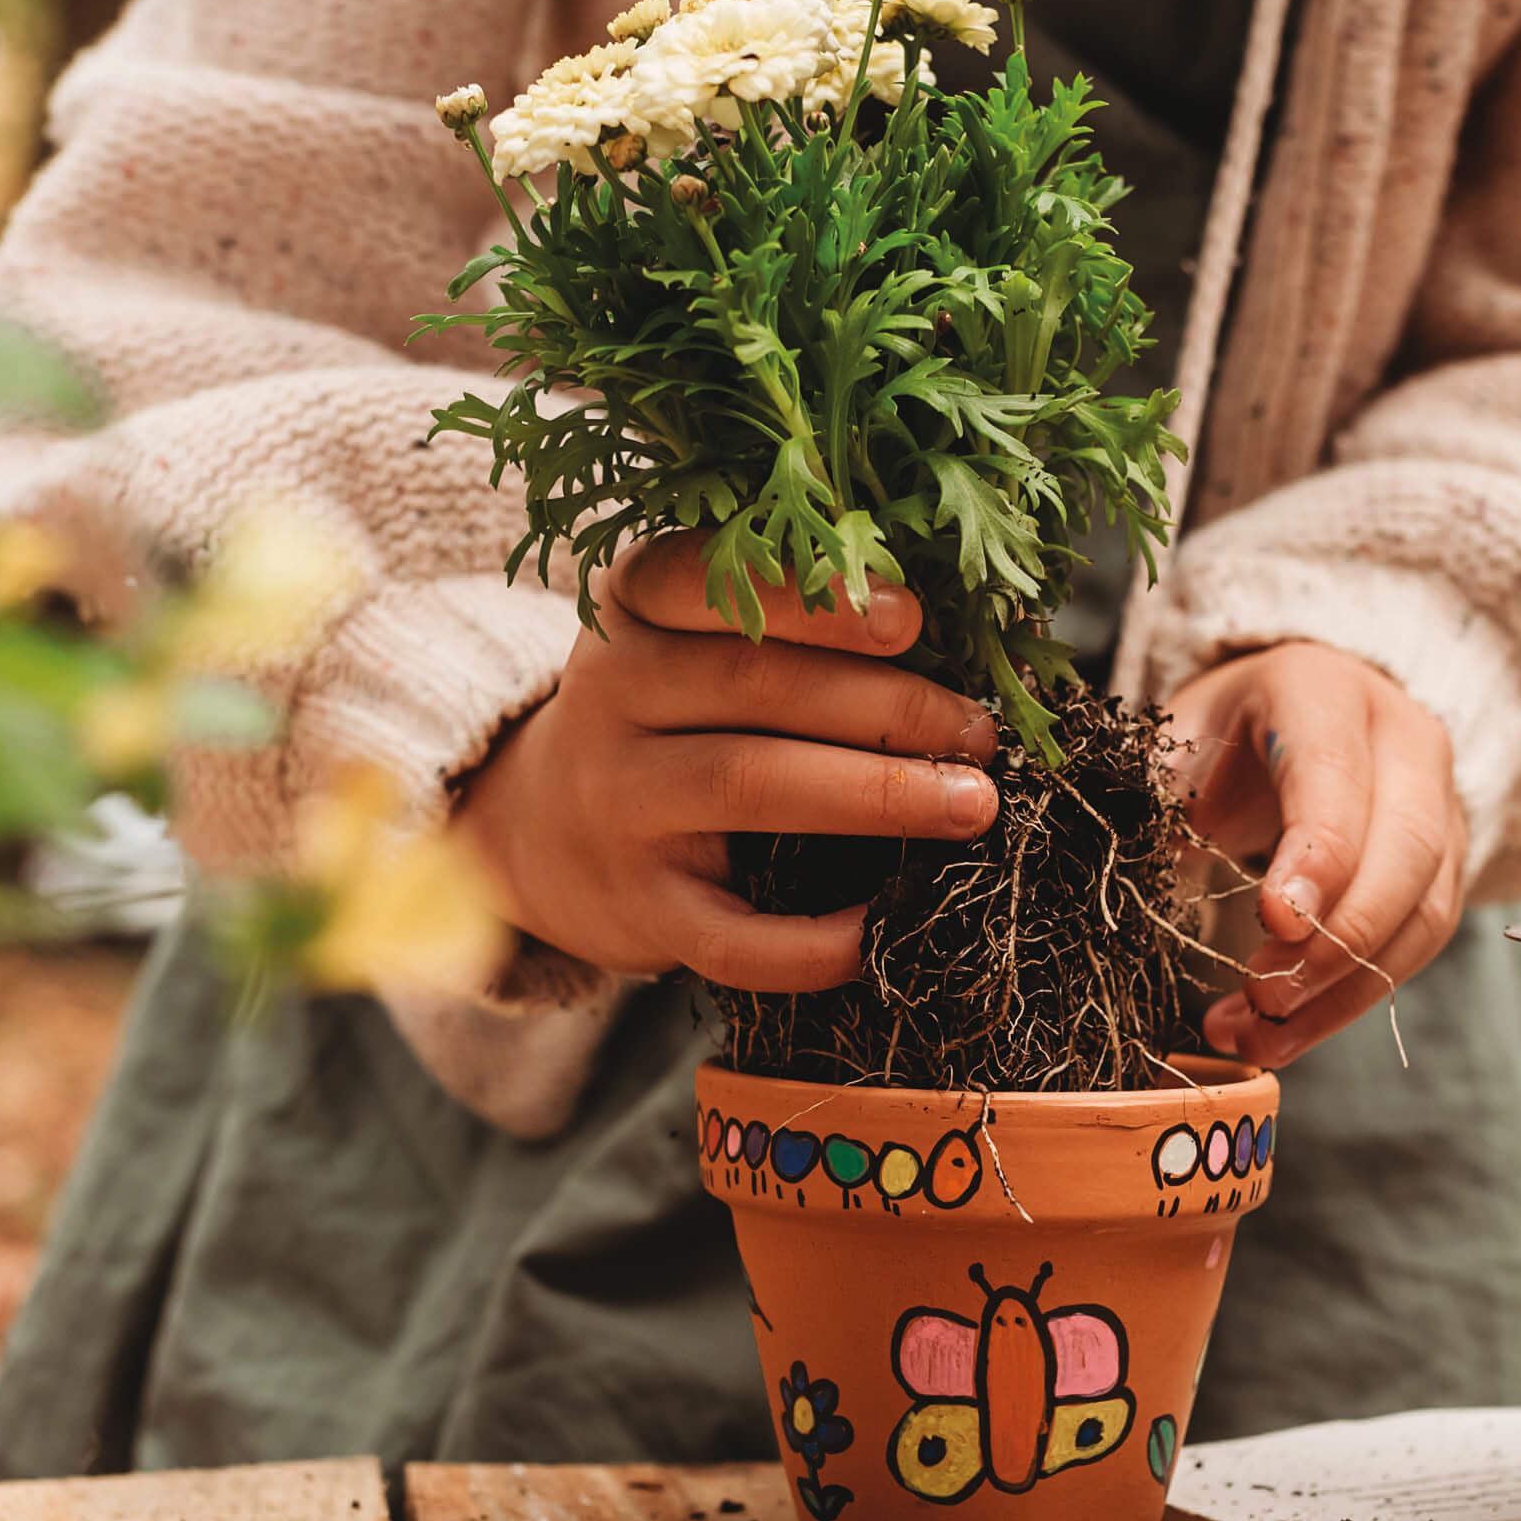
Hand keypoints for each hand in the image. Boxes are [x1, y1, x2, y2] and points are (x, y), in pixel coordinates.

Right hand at [457, 532, 997, 986]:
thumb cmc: (668, 718)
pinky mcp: (639, 909)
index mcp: (632, 610)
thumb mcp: (689, 640)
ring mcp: (618, 806)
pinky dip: (812, 942)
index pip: (705, 578)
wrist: (541, 832)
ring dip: (875, 796)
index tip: (911, 617)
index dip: (811, 597)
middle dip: (886, 706)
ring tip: (971, 806)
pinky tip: (882, 929)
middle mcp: (610, 697)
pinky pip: (728, 935)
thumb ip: (785, 619)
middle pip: (755, 683)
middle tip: (979, 734)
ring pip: (746, 784)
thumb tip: (952, 625)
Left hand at [1164, 641, 1465, 1066]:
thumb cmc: (1221, 736)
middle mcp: (1401, 738)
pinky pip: (1417, 943)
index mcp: (1321, 691)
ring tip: (1261, 1032)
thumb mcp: (1177, 745)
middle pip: (1406, 849)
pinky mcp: (1445, 864)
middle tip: (1264, 996)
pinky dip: (1352, 999)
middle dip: (1338, 940)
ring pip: (1422, 909)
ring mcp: (1439, 801)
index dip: (1318, 854)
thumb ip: (1161, 804)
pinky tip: (1285, 1031)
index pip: (1338, 776)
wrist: (1285, 718)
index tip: (1277, 924)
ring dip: (1344, 988)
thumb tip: (1134, 885)